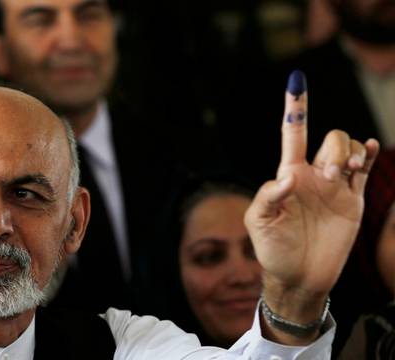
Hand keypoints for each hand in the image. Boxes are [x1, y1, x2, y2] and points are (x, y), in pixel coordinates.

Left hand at [244, 71, 378, 343]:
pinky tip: (368, 151)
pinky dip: (368, 156)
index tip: (296, 78)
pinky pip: (365, 171)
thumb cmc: (271, 247)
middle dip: (334, 147)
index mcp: (287, 174)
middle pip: (330, 138)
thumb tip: (290, 179)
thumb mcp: (257, 222)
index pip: (293, 134)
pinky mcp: (353, 201)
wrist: (298, 276)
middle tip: (331, 173)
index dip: (295, 107)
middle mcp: (312, 174)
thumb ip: (268, 196)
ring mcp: (335, 186)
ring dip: (349, 154)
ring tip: (345, 173)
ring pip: (348, 150)